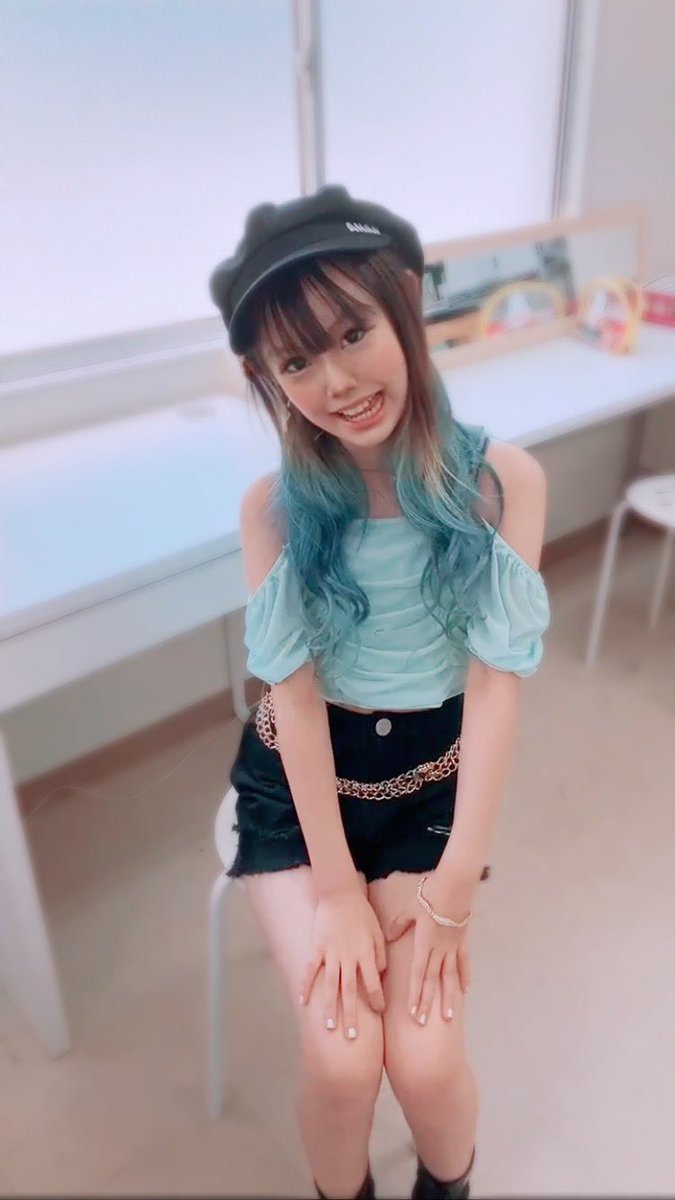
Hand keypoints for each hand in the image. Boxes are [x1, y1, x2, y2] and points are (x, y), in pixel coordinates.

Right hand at [299, 888, 386, 1038]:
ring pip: (330, 985)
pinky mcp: (317, 948)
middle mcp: (348, 957)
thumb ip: (380, 955)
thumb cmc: (362, 913)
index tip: (379, 1012)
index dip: (377, 999)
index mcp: (366, 953)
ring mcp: (330, 953)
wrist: (339, 893)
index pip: (373, 983)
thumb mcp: (377, 932)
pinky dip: (306, 986)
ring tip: (329, 1028)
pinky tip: (303, 1002)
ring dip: (329, 1008)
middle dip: (351, 1015)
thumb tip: (379, 975)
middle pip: (350, 991)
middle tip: (351, 1037)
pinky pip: (310, 970)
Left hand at [384, 874, 471, 1025]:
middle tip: (424, 1022)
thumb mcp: (409, 908)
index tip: (413, 1012)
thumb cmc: (430, 894)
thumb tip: (388, 937)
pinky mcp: (463, 941)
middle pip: (432, 980)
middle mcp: (439, 949)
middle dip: (427, 1002)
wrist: (455, 885)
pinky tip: (466, 990)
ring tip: (448, 1016)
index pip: (418, 974)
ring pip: (450, 977)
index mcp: (424, 943)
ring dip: (448, 997)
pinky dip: (465, 976)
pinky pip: (464, 962)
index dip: (415, 994)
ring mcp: (453, 947)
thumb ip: (398, 924)